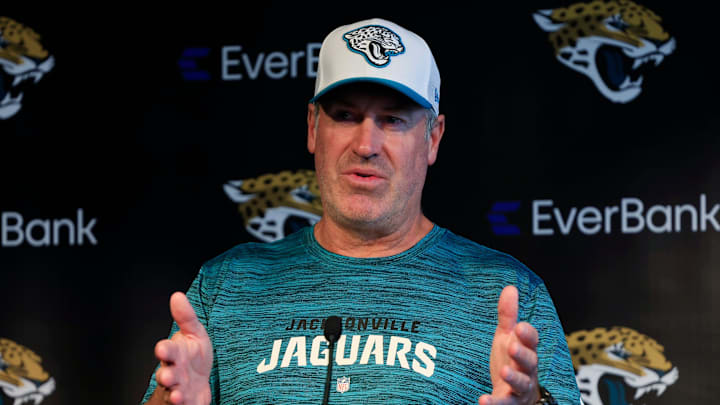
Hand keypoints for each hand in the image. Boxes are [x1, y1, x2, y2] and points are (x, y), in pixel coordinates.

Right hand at [153, 292, 212, 404]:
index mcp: (175, 354)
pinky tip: (187, 403)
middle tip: (166, 376)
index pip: (167, 351)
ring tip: (177, 395)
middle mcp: (174, 372)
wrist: (198, 383)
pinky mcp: (187, 403)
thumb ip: (186, 317)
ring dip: (174, 394)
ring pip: (172, 393)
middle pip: (165, 375)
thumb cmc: (194, 357)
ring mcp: (178, 389)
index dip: (164, 350)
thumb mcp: (194, 334)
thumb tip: (177, 296)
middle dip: (165, 376)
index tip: (162, 348)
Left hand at [478, 286, 539, 404]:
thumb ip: (508, 315)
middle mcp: (527, 369)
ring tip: (503, 371)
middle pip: (529, 361)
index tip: (519, 326)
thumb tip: (510, 288)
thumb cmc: (513, 361)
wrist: (518, 394)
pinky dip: (495, 403)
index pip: (532, 340)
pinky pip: (504, 403)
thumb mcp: (508, 336)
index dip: (527, 334)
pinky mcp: (510, 402)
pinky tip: (483, 400)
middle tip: (512, 346)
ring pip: (521, 383)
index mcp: (527, 349)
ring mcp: (520, 387)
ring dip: (513, 377)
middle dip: (522, 353)